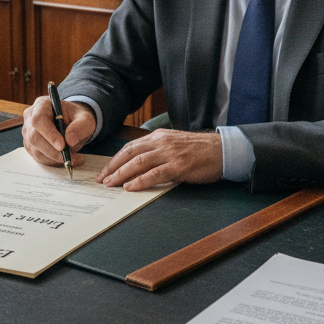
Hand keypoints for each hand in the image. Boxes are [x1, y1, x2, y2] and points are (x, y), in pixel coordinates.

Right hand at [22, 96, 95, 168]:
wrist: (73, 124)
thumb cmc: (77, 118)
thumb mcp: (85, 119)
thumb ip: (80, 127)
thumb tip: (70, 140)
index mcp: (42, 105)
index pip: (39, 120)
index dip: (49, 134)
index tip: (62, 146)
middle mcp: (31, 118)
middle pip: (35, 138)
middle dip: (54, 151)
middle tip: (72, 158)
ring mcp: (28, 133)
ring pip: (37, 151)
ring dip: (55, 158)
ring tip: (74, 158)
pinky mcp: (30, 146)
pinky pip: (39, 157)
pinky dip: (53, 161)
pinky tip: (65, 158)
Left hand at [95, 130, 222, 190]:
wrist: (222, 150)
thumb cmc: (199, 150)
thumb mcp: (174, 144)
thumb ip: (157, 150)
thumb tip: (138, 163)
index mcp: (159, 137)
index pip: (130, 147)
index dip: (115, 159)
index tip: (105, 171)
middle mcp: (161, 142)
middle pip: (130, 153)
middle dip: (113, 167)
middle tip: (102, 179)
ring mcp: (170, 154)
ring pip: (139, 162)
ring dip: (122, 174)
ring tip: (111, 184)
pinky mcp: (179, 166)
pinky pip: (155, 174)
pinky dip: (140, 181)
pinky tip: (130, 187)